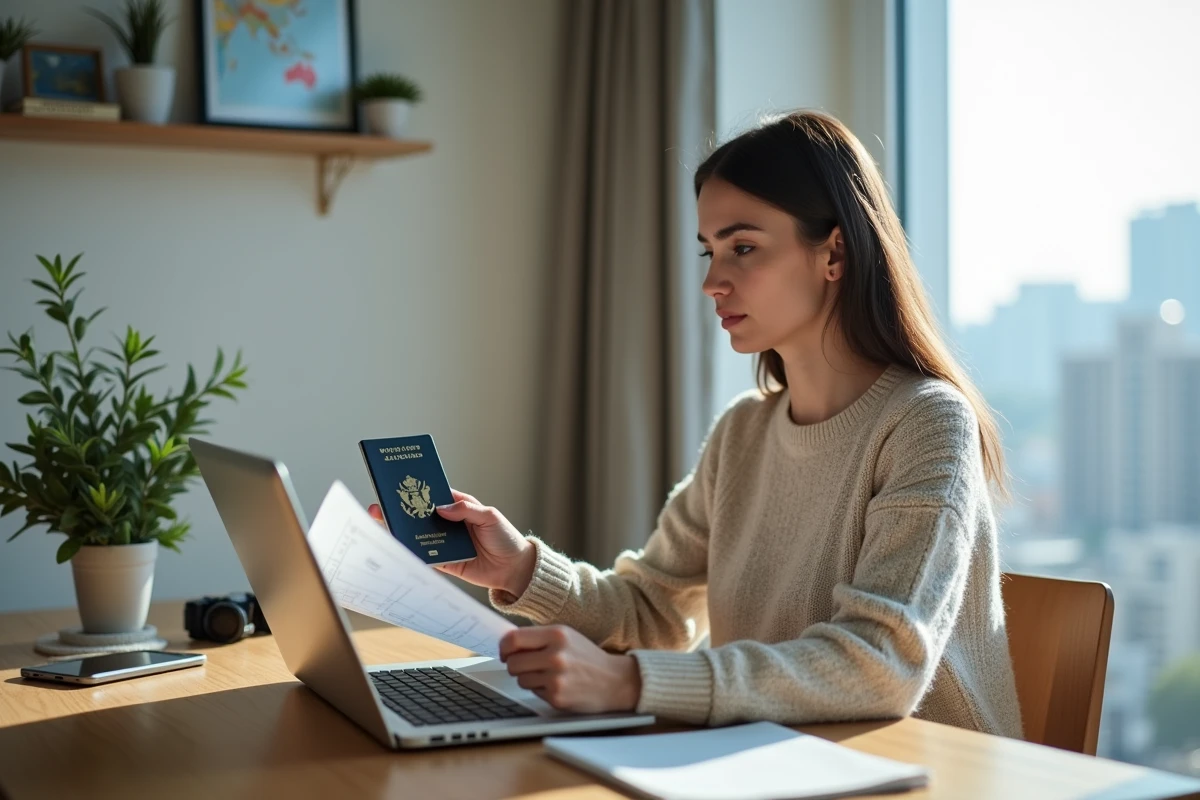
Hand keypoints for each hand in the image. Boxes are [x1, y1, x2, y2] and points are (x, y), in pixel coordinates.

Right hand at [368, 489, 535, 595]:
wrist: (513, 569)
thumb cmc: (505, 538)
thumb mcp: (490, 516)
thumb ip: (467, 510)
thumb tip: (441, 507)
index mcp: (459, 507)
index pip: (434, 495)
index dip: (418, 489)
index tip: (400, 483)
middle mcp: (448, 523)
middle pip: (420, 515)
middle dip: (401, 509)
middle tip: (381, 505)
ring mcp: (444, 542)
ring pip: (418, 535)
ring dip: (402, 531)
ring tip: (383, 524)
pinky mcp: (444, 561)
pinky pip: (424, 556)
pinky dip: (412, 552)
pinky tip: (398, 547)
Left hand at [499, 625, 641, 713]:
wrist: (614, 681)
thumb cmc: (587, 657)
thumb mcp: (566, 637)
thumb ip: (539, 637)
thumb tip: (507, 643)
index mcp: (557, 634)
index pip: (514, 639)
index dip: (504, 647)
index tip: (504, 652)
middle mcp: (556, 655)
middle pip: (513, 662)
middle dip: (515, 665)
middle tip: (526, 665)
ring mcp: (556, 678)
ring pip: (520, 679)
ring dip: (528, 678)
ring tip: (547, 674)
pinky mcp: (557, 697)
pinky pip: (533, 692)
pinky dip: (540, 689)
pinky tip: (556, 684)